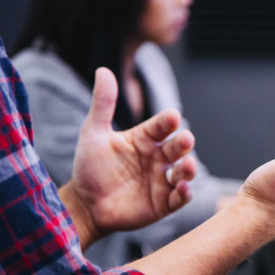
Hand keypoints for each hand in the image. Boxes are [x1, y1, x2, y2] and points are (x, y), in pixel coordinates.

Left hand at [59, 68, 196, 247]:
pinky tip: (182, 188)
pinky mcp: (164, 203)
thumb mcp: (93, 133)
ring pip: (183, 172)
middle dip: (183, 143)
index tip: (172, 116)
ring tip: (188, 166)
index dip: (167, 122)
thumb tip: (103, 70)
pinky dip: (184, 193)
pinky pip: (179, 197)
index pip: (161, 126)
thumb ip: (102, 104)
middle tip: (185, 139)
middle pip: (177, 148)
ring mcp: (162, 181)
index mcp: (145, 139)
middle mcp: (158, 158)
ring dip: (189, 169)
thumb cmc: (90, 167)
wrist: (84, 204)